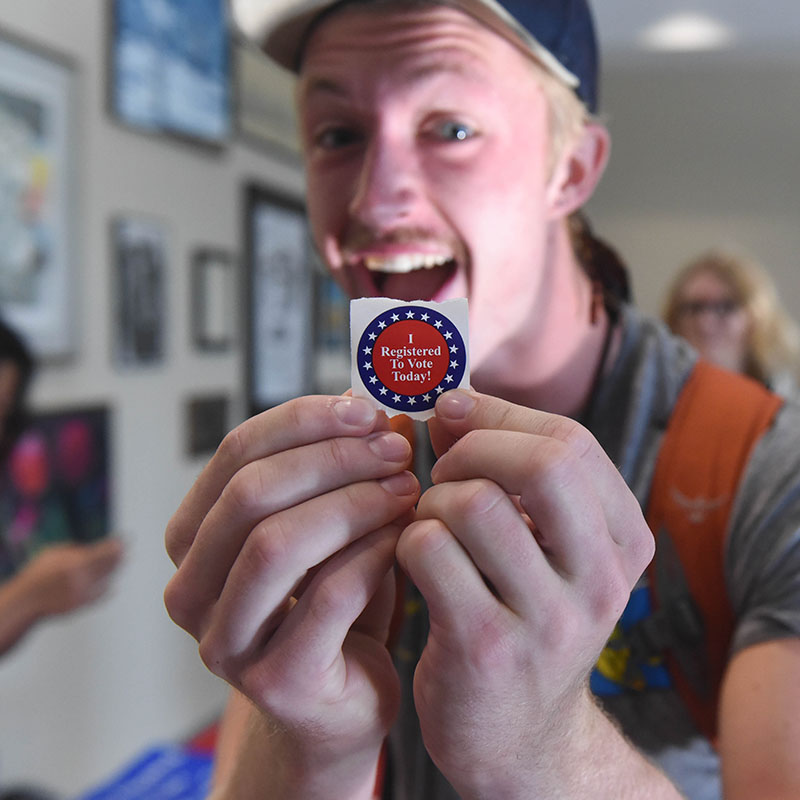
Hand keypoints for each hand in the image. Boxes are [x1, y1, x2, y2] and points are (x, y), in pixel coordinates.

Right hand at [21, 537, 123, 616]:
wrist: (27, 600)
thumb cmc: (39, 573)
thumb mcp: (53, 552)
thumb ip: (74, 549)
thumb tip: (92, 547)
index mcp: (75, 562)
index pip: (103, 552)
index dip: (115, 545)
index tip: (122, 540)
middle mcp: (82, 577)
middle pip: (108, 565)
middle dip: (119, 556)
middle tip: (126, 549)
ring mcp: (83, 591)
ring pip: (107, 578)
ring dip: (116, 569)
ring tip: (123, 561)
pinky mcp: (82, 604)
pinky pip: (101, 595)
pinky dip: (108, 588)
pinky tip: (113, 583)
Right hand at [164, 396, 419, 795]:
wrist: (340, 700)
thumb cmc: (334, 602)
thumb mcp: (325, 523)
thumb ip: (333, 468)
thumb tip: (366, 401)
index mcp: (194, 538)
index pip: (235, 453)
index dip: (303, 420)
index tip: (366, 411)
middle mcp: (191, 590)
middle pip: (251, 494)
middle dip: (333, 459)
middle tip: (396, 448)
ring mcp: (226, 643)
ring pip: (278, 544)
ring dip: (353, 503)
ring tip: (405, 488)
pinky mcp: (276, 682)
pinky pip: (327, 597)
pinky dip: (372, 553)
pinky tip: (404, 538)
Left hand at [396, 389, 654, 797]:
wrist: (516, 736)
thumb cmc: (520, 619)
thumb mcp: (541, 548)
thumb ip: (507, 473)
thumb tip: (451, 404)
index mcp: (624, 542)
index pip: (570, 442)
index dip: (500, 416)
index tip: (453, 413)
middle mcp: (601, 579)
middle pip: (544, 462)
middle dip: (474, 448)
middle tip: (444, 470)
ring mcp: (550, 619)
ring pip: (475, 504)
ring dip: (432, 501)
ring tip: (429, 526)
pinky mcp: (489, 648)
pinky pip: (429, 551)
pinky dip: (406, 540)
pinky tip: (412, 562)